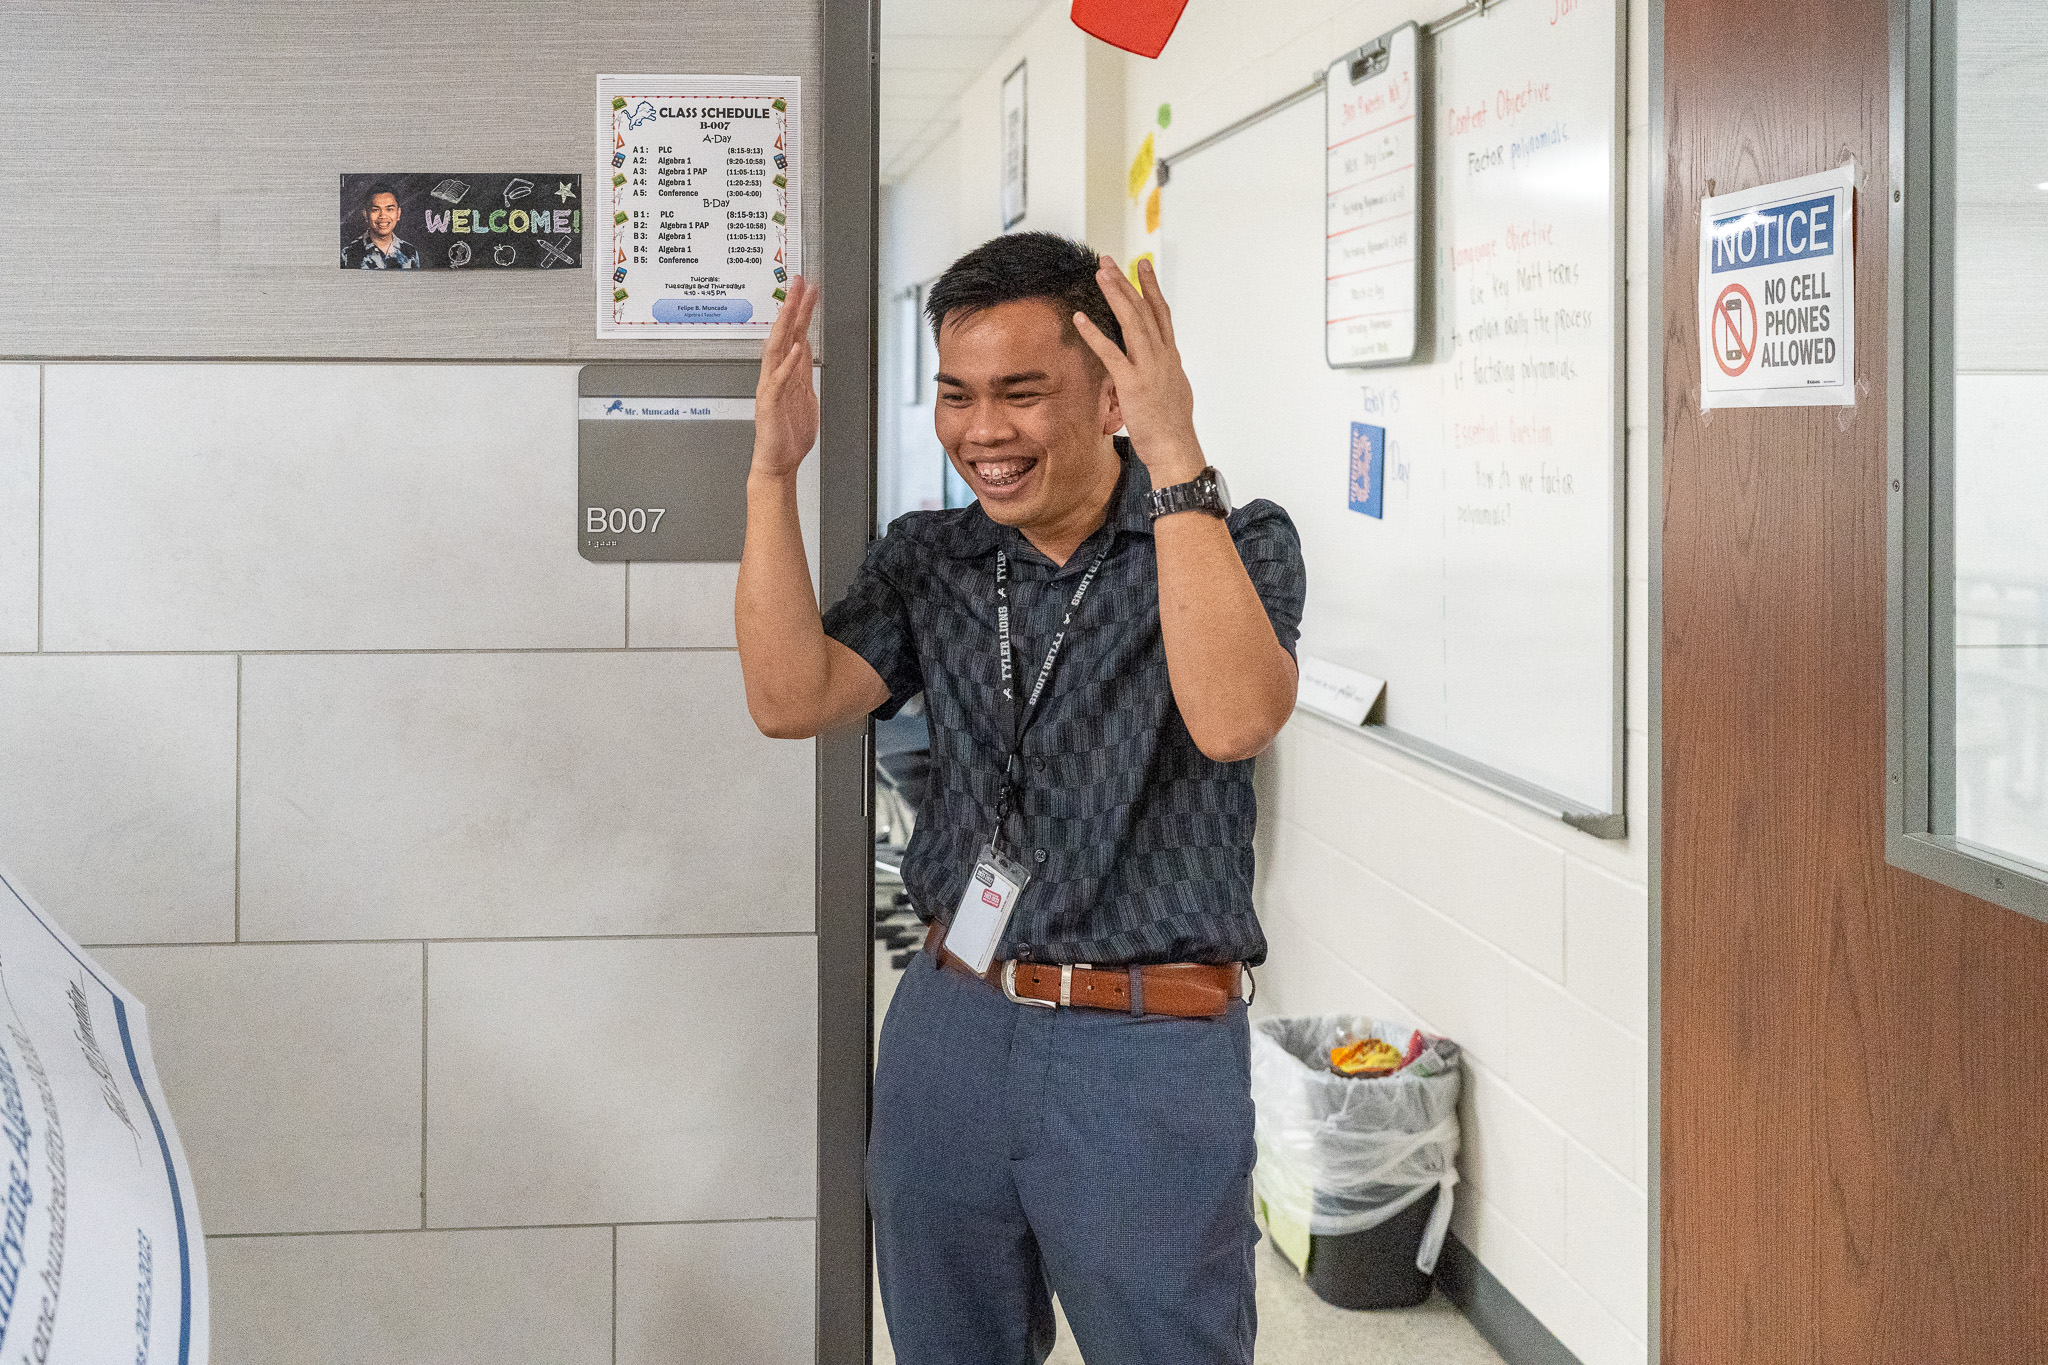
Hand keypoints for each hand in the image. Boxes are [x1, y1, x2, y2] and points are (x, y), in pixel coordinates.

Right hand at [751, 276, 819, 478]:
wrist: (777, 461)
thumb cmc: (788, 433)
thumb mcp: (803, 396)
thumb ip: (802, 372)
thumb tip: (805, 349)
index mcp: (785, 372)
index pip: (793, 334)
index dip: (800, 311)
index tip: (807, 290)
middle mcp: (775, 374)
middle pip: (783, 334)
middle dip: (791, 307)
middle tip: (798, 283)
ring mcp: (771, 387)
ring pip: (776, 350)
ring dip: (785, 326)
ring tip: (792, 305)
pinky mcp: (770, 403)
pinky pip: (780, 380)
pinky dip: (789, 364)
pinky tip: (797, 349)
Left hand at [1073, 255, 1206, 485]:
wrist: (1176, 448)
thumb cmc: (1172, 427)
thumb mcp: (1173, 392)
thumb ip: (1162, 373)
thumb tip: (1157, 368)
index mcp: (1171, 357)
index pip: (1161, 314)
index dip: (1151, 288)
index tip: (1142, 266)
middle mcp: (1162, 356)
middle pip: (1144, 309)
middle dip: (1126, 282)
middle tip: (1109, 260)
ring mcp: (1149, 367)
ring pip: (1132, 321)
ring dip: (1115, 295)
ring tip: (1100, 273)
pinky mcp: (1133, 383)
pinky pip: (1111, 353)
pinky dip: (1094, 334)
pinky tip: (1080, 318)